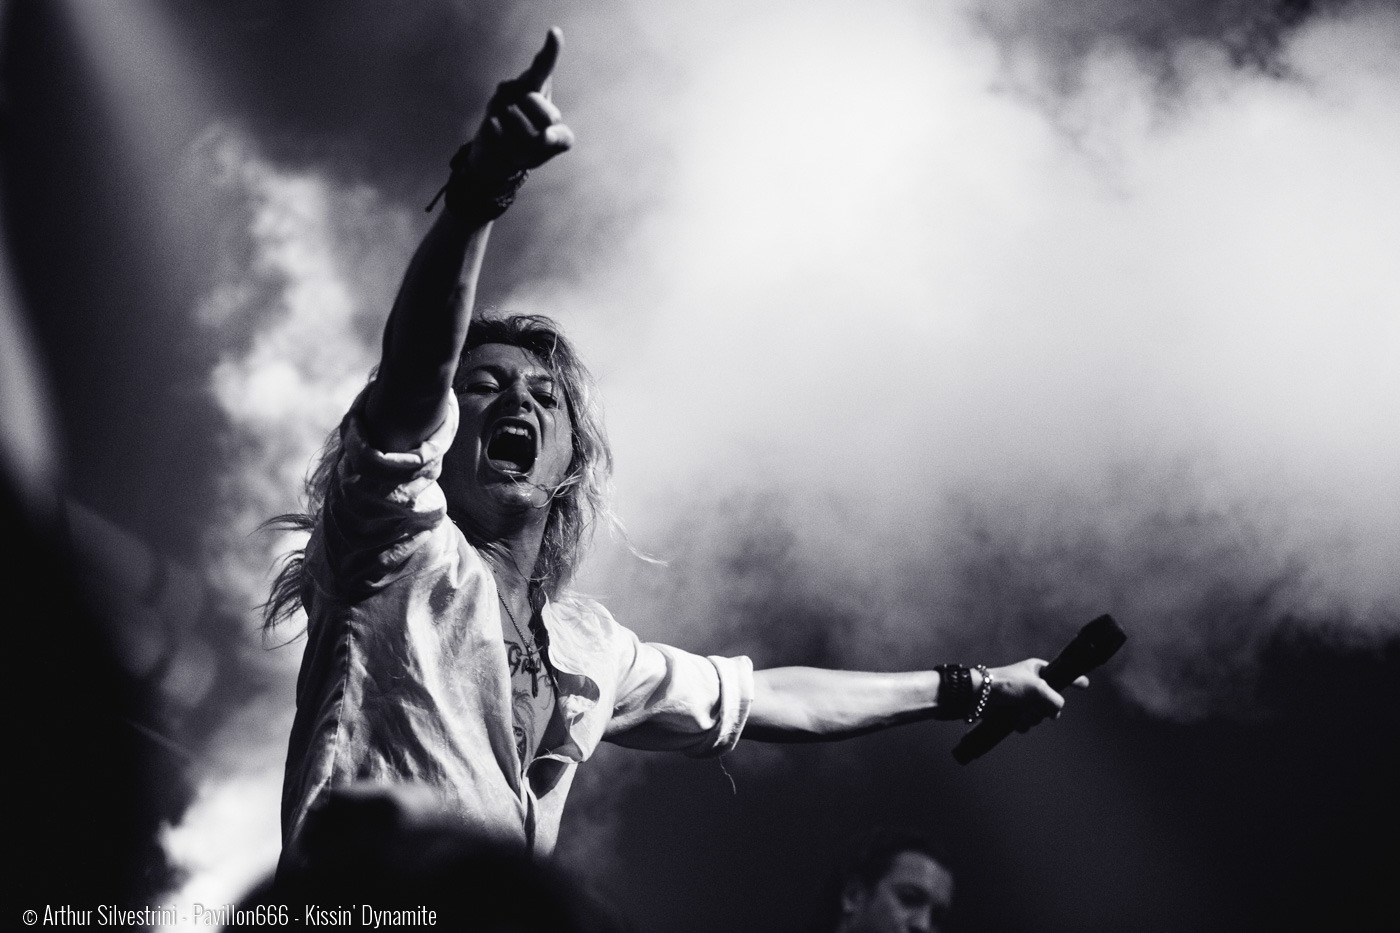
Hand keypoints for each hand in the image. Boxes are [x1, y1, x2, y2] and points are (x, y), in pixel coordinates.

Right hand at [467, 27, 574, 180]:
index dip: (550, 50)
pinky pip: (510, 142)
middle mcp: (516, 86)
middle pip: (548, 117)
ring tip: (519, 143)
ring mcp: (499, 101)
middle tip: (534, 137)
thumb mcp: (557, 142)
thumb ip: (562, 138)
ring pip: (528, 134)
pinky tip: (505, 147)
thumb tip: (547, 135)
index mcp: (537, 85)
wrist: (500, 158)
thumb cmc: (535, 144)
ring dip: (528, 149)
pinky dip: (513, 153)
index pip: (544, 67)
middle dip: (547, 136)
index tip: (554, 32)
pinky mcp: (489, 119)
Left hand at [983, 658, 1088, 732]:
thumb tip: (1055, 712)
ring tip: (1021, 714)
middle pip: (1051, 702)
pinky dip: (1023, 723)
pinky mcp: (1013, 709)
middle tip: (1036, 707)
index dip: (1074, 680)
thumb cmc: (1007, 684)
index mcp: (1038, 669)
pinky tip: (1015, 722)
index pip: (1062, 674)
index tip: (1085, 684)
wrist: (979, 696)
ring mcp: (1023, 697)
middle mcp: (1032, 683)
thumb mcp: (1039, 688)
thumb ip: (1055, 700)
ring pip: (1039, 714)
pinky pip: (1027, 721)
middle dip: (1044, 710)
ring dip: (1032, 718)